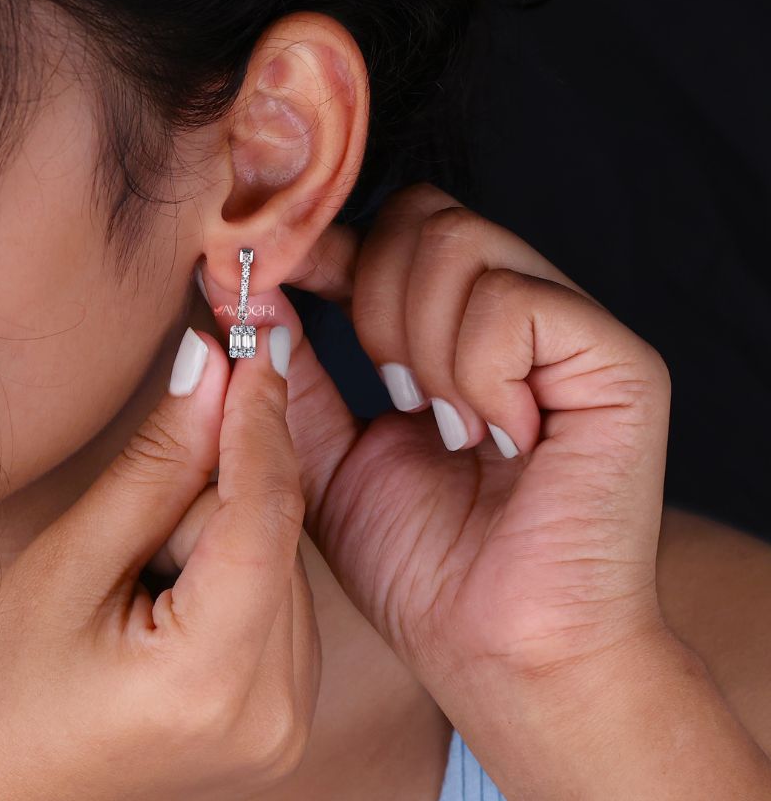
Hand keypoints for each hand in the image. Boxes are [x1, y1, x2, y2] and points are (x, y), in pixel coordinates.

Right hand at [0, 325, 319, 800]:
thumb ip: (155, 463)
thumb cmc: (8, 683)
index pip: (263, 514)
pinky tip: (174, 598)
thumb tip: (212, 368)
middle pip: (276, 533)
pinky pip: (281, 597)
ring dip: (222, 535)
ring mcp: (287, 721)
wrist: (1, 789)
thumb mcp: (71, 560)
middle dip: (217, 494)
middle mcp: (274, 710)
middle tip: (136, 528)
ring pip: (281, 558)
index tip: (253, 347)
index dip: (259, 421)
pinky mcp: (286, 714)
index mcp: (210, 679)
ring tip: (141, 582)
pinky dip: (235, 570)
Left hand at [198, 182, 671, 696]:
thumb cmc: (421, 564)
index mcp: (454, 327)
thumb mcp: (327, 455)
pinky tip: (489, 433)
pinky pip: (514, 306)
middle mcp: (518, 312)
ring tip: (441, 420)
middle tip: (388, 389)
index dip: (325, 245)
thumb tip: (250, 291)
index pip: (390, 230)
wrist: (499, 653)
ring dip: (420, 341)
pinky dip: (476, 370)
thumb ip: (293, 371)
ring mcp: (572, 333)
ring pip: (461, 246)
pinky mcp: (619, 367)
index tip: (266, 278)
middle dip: (371, 296)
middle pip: (423, 216)